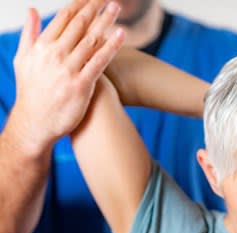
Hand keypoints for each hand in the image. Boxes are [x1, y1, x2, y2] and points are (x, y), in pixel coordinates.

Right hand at [10, 0, 123, 154]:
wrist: (35, 123)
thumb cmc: (30, 93)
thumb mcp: (23, 60)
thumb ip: (29, 34)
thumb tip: (31, 10)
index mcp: (42, 46)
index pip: (63, 18)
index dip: (80, 5)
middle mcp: (55, 54)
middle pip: (79, 25)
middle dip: (95, 9)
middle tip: (109, 0)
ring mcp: (69, 69)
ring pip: (91, 40)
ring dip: (106, 22)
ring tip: (116, 8)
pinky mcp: (81, 85)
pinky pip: (99, 62)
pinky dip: (111, 47)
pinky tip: (121, 35)